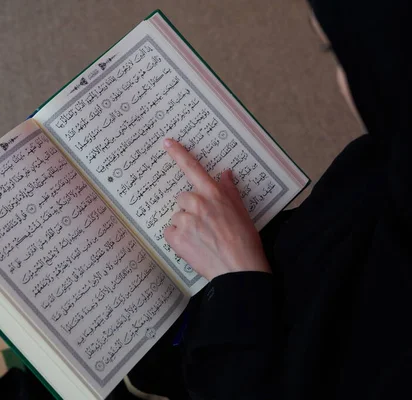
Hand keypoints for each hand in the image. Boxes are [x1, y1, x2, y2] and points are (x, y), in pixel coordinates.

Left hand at [163, 138, 270, 279]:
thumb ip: (229, 190)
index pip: (192, 168)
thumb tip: (225, 173)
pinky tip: (193, 246)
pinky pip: (171, 232)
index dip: (178, 153)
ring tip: (203, 239)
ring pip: (178, 217)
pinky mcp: (176, 238)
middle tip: (206, 225)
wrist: (239, 269)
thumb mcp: (241, 210)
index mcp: (213, 194)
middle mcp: (197, 203)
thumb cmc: (245, 240)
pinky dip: (178, 239)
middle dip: (191, 209)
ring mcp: (185, 220)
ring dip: (186, 225)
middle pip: (183, 198)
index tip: (167, 142)